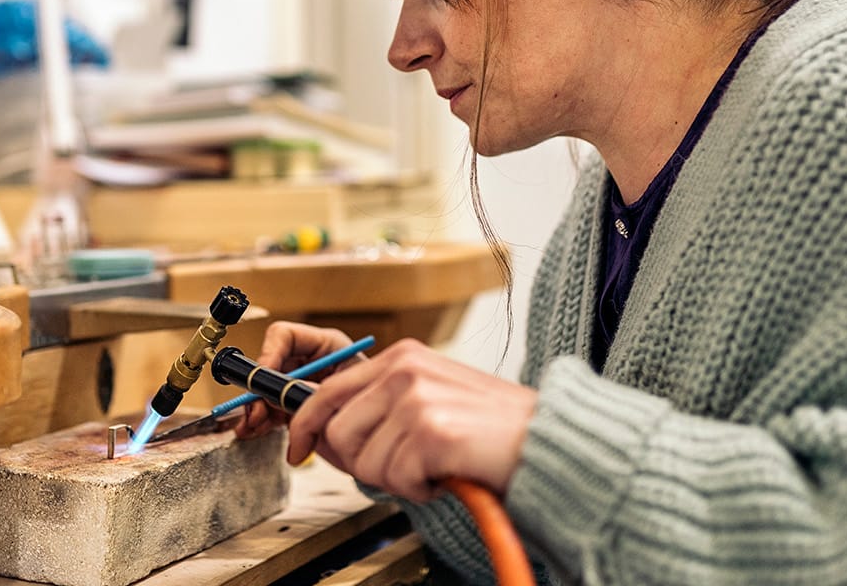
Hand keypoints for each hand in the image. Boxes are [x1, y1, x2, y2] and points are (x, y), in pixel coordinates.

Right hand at [235, 321, 365, 439]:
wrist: (382, 432)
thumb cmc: (375, 402)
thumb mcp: (347, 391)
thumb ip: (317, 389)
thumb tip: (288, 391)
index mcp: (326, 345)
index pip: (285, 335)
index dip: (269, 353)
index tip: (265, 376)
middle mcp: (309, 361)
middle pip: (270, 364)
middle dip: (259, 388)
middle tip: (255, 409)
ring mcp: (300, 384)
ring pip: (265, 389)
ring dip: (256, 407)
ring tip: (253, 425)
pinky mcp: (296, 405)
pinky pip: (269, 408)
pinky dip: (261, 420)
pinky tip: (256, 429)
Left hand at [286, 338, 536, 502]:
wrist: (549, 443)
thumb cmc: (492, 429)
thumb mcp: (432, 398)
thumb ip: (383, 407)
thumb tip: (328, 438)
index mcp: (403, 357)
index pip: (328, 392)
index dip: (305, 427)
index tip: (298, 450)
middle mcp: (406, 370)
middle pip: (338, 435)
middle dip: (362, 465)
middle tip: (402, 470)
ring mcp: (417, 398)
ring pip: (364, 464)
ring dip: (397, 479)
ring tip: (434, 466)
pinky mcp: (431, 432)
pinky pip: (397, 480)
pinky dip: (421, 490)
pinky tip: (447, 473)